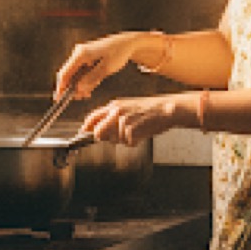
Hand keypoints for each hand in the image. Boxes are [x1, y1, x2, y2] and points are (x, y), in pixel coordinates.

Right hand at [54, 32, 143, 99]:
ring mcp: (81, 55)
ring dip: (79, 85)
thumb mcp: (106, 68)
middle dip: (71, 87)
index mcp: (81, 54)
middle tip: (79, 98)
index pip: (65, 73)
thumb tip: (78, 89)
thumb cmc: (118, 54)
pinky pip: (81, 71)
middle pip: (68, 74)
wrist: (126, 43)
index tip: (59, 99)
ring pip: (75, 74)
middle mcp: (78, 53)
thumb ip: (91, 78)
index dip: (61, 87)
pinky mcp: (86, 57)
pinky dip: (84, 80)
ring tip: (87, 94)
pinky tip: (90, 87)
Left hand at [79, 93, 193, 144]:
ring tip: (136, 130)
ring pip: (115, 141)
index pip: (92, 118)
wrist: (166, 109)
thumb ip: (113, 115)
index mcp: (114, 106)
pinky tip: (142, 133)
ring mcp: (123, 123)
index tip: (84, 132)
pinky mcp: (131, 132)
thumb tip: (99, 128)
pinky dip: (135, 142)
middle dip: (105, 138)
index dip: (87, 127)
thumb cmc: (150, 108)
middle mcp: (116, 113)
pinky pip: (128, 144)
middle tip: (118, 136)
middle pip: (99, 133)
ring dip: (124, 140)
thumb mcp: (128, 106)